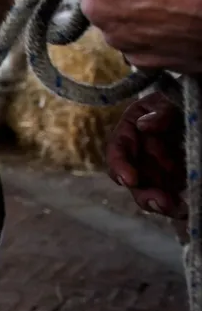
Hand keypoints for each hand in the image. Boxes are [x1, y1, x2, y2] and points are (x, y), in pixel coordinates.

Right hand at [105, 92, 185, 218]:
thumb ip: (159, 110)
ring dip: (161, 203)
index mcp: (130, 132)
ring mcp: (156, 168)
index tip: (130, 180)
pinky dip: (177, 203)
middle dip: (144, 194)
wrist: (195, 108)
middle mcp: (138, 154)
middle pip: (132, 180)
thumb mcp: (168, 100)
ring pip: (150, 191)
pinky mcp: (173, 179)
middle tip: (162, 203)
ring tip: (179, 210)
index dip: (120, 166)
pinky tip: (187, 207)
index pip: (117, 150)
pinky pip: (171, 194)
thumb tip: (144, 126)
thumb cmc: (177, 100)